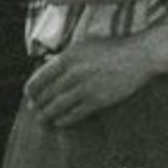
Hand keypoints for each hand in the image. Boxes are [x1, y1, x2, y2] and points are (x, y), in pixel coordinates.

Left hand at [25, 37, 157, 127]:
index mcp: (68, 56)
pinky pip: (75, 114)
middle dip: (38, 104)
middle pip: (47, 93)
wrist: (138, 56)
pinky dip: (64, 120)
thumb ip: (66, 56)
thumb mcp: (85, 44)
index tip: (29, 95)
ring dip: (47, 115)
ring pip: (58, 106)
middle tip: (34, 110)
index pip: (40, 76)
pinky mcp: (97, 100)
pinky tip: (60, 122)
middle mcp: (73, 72)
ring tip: (43, 120)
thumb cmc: (112, 48)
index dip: (32, 89)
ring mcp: (85, 87)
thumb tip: (48, 64)